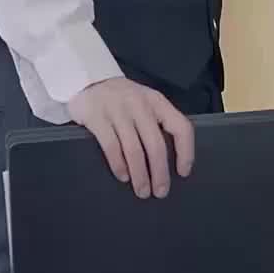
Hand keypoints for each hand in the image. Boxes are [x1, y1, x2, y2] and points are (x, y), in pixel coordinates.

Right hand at [67, 78, 194, 198]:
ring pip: (134, 149)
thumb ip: (157, 123)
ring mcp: (117, 110)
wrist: (88, 81)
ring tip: (142, 191)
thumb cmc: (123, 100)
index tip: (183, 172)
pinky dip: (119, 165)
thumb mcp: (145, 103)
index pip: (180, 127)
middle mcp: (140, 104)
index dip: (185, 152)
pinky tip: (123, 177)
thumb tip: (170, 162)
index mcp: (157, 102)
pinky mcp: (97, 116)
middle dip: (160, 172)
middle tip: (160, 191)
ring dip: (140, 174)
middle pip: (156, 144)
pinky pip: (111, 146)